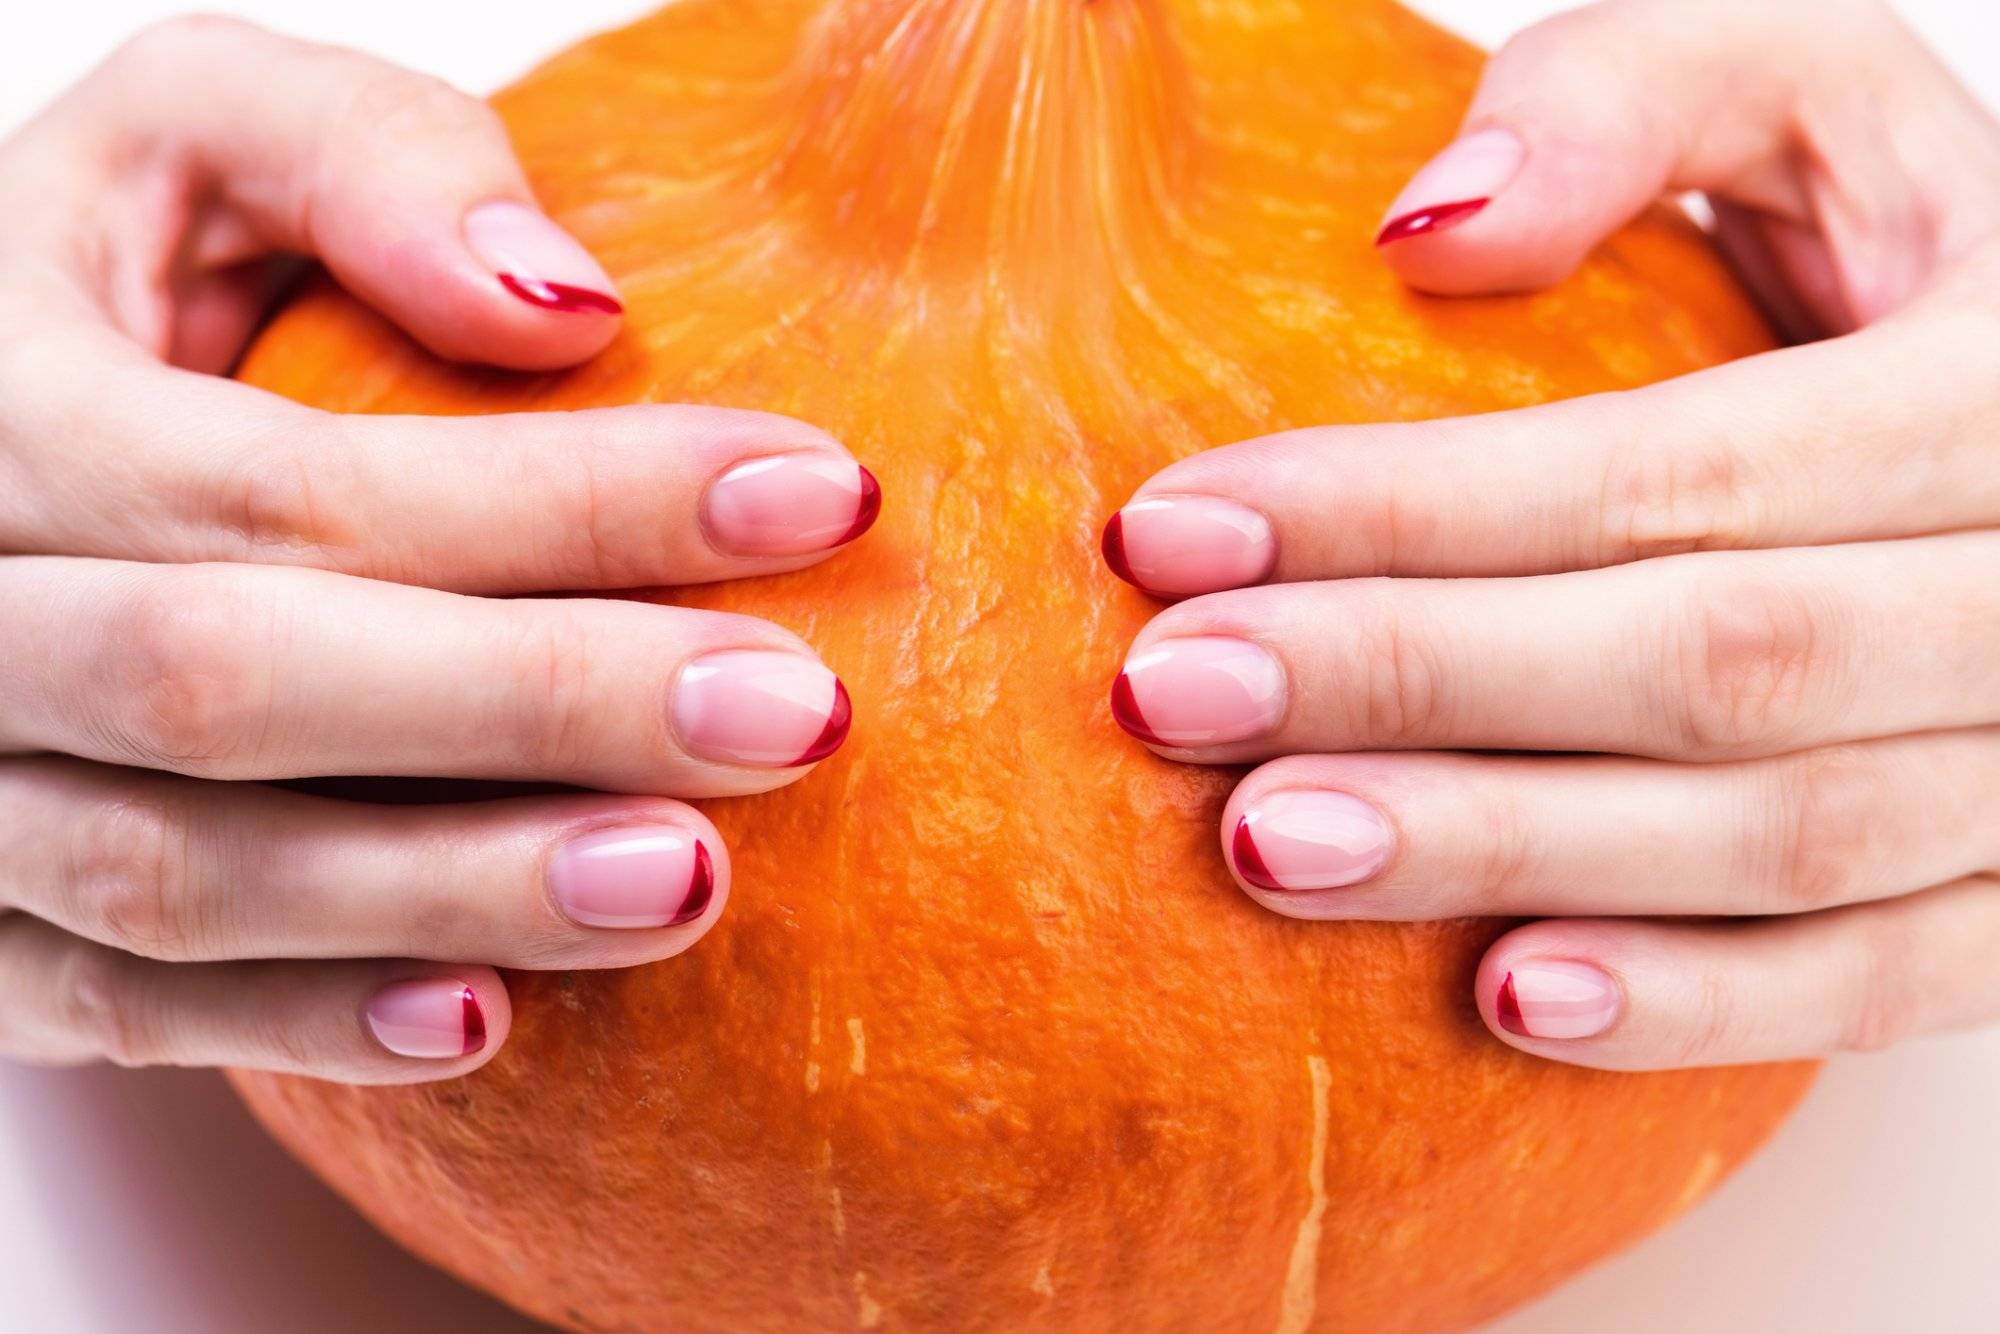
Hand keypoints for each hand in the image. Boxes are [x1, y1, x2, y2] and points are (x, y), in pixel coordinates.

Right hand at [0, 19, 876, 1082]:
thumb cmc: (105, 281)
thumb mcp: (190, 139)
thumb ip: (362, 162)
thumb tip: (570, 306)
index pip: (305, 481)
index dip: (577, 497)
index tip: (821, 495)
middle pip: (242, 684)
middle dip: (542, 704)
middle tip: (794, 712)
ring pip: (188, 877)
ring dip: (455, 888)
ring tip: (692, 880)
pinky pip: (123, 1002)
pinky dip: (308, 1023)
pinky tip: (490, 1021)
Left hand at [1103, 0, 1999, 1068]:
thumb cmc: (1905, 252)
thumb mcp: (1809, 99)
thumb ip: (1636, 98)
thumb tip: (1423, 227)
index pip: (1676, 466)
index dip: (1414, 509)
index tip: (1179, 529)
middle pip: (1715, 659)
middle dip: (1415, 683)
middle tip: (1176, 692)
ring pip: (1783, 839)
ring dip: (1509, 854)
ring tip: (1268, 848)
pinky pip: (1889, 974)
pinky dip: (1702, 1005)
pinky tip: (1505, 1002)